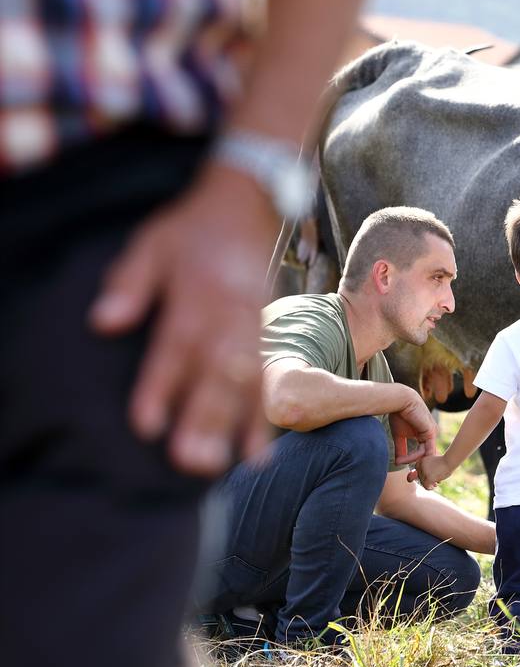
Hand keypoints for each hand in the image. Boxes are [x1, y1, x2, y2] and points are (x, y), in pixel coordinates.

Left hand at [89, 163, 278, 476]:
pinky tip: (257, 452)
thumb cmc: (192, 229)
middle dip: (206, 418)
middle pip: (217, 372)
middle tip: (192, 461)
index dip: (160, 385)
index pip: (175, 346)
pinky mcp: (269, 331)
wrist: (250, 202)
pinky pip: (268, 378)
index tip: (146, 425)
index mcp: (198, 292)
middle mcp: (230, 312)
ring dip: (238, 425)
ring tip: (228, 465)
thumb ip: (130, 283)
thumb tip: (104, 322)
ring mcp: (255, 323)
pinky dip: (263, 417)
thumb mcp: (152, 243)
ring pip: (247, 380)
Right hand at [391, 385, 437, 465]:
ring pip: (426, 455)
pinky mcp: (430, 432)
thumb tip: (398, 462)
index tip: (409, 473)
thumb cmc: (399, 415)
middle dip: (420, 468)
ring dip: (412, 462)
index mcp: (425, 435)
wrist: (400, 401)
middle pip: (428, 456)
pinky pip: (425, 450)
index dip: (417, 463)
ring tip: (398, 462)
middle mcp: (430, 435)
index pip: (424, 453)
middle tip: (410, 478)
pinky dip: (415, 457)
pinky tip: (402, 459)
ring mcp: (432, 434)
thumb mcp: (399, 435)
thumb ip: (401, 448)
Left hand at [409, 452, 451, 489]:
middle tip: (435, 481)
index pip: (418, 472)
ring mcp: (424, 472)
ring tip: (435, 484)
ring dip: (429, 483)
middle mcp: (420, 466)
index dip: (424, 475)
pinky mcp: (428, 477)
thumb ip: (425, 468)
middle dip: (427, 480)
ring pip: (422, 482)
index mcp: (420, 461)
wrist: (450, 461)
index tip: (431, 475)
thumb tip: (413, 479)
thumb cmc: (443, 462)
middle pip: (420, 477)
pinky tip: (434, 487)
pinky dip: (429, 487)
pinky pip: (426, 486)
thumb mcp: (432, 462)